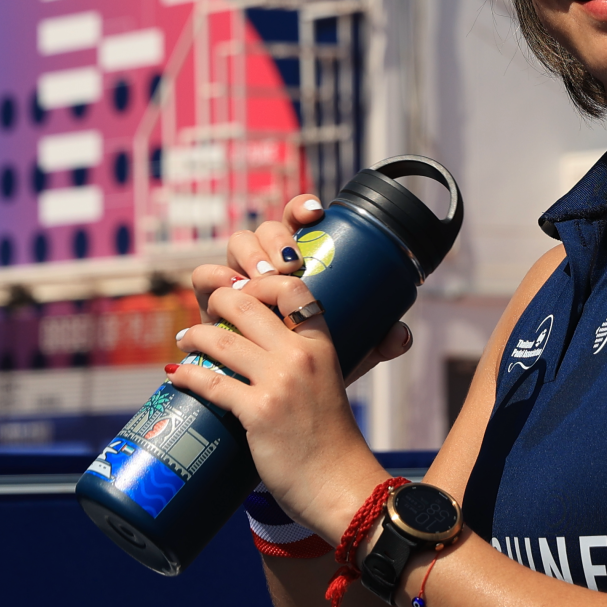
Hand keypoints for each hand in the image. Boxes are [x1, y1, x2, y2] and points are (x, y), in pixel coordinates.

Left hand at [166, 271, 381, 539]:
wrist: (340, 486)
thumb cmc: (331, 442)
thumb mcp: (327, 387)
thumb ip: (304, 366)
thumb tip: (264, 355)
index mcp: (322, 346)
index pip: (292, 289)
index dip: (260, 283)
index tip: (241, 291)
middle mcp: (301, 356)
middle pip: (247, 305)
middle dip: (217, 302)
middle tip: (206, 313)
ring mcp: (279, 383)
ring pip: (222, 340)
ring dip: (195, 335)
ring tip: (185, 339)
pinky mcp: (258, 412)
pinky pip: (211, 382)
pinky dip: (187, 375)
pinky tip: (176, 374)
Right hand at [188, 193, 411, 384]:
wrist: (273, 398)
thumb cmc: (311, 365)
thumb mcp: (349, 351)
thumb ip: (376, 341)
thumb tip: (401, 334)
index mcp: (298, 262)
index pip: (298, 222)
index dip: (302, 208)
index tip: (317, 214)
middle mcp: (266, 262)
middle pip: (268, 229)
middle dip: (277, 238)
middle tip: (290, 264)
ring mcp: (237, 276)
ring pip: (237, 244)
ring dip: (249, 254)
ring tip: (262, 277)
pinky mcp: (211, 298)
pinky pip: (204, 277)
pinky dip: (214, 276)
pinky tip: (228, 287)